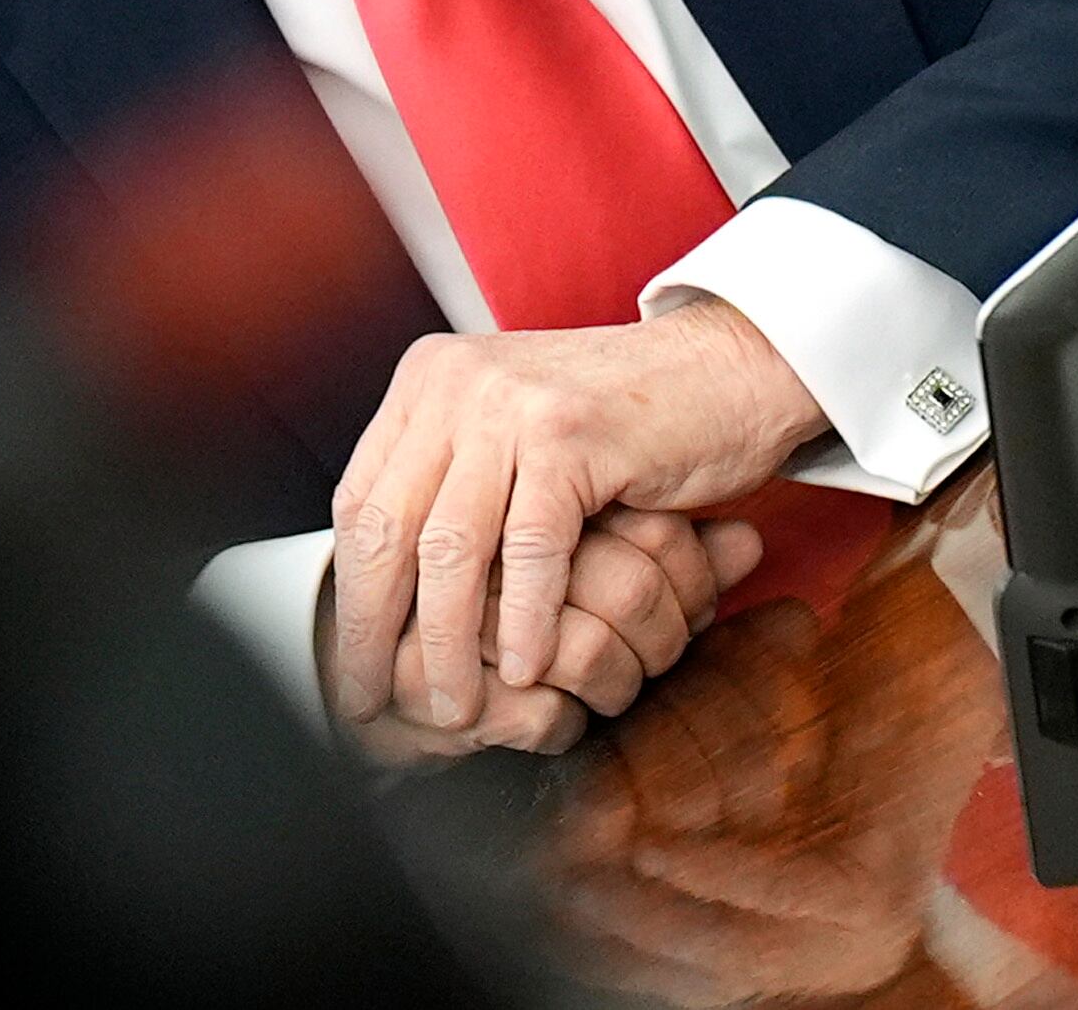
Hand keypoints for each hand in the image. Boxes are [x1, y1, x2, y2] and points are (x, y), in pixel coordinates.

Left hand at [329, 299, 825, 731]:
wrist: (727, 369)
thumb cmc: (621, 421)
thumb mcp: (512, 433)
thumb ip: (452, 481)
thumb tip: (386, 585)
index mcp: (429, 380)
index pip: (359, 501)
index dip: (350, 591)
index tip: (352, 660)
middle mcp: (454, 381)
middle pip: (387, 527)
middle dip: (374, 628)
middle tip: (373, 701)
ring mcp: (509, 404)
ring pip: (451, 547)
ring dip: (447, 641)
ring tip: (453, 708)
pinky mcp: (568, 435)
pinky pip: (530, 548)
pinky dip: (525, 619)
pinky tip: (525, 671)